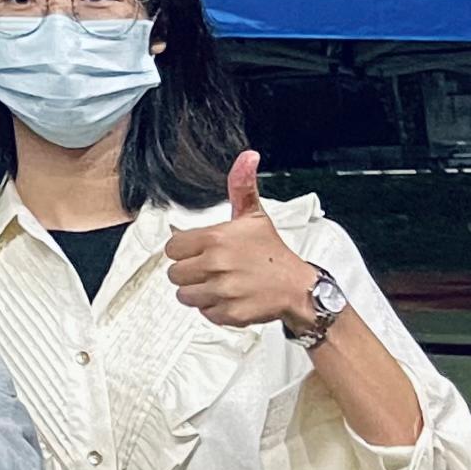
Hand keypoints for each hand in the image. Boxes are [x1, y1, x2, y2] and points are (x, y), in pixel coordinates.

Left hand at [164, 153, 322, 331]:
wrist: (297, 287)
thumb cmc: (272, 252)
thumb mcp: (254, 216)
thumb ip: (242, 187)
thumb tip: (247, 156)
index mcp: (216, 239)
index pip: (172, 248)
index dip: (186, 250)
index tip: (204, 251)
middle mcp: (217, 264)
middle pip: (175, 274)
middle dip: (192, 272)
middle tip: (215, 268)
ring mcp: (223, 290)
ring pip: (185, 295)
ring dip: (200, 292)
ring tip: (223, 283)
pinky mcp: (228, 313)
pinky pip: (203, 313)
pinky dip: (215, 308)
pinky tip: (232, 297)